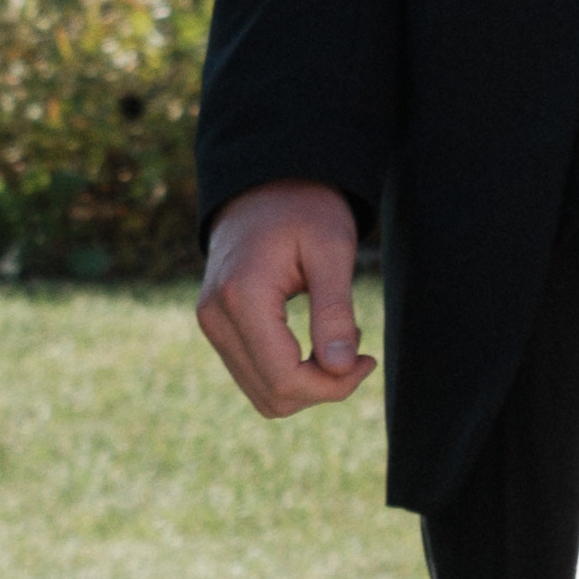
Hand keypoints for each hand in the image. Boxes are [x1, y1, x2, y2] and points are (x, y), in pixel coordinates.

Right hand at [192, 184, 372, 416]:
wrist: (265, 182)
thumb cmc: (306, 207)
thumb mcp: (332, 249)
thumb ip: (335, 310)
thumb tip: (341, 371)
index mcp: (241, 297)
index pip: (285, 380)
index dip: (333, 386)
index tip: (367, 360)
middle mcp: (215, 317)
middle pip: (273, 396)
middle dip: (322, 388)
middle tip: (357, 350)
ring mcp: (211, 324)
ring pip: (263, 394)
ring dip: (307, 383)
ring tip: (336, 340)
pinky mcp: (216, 326)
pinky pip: (254, 375)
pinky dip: (289, 373)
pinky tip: (314, 343)